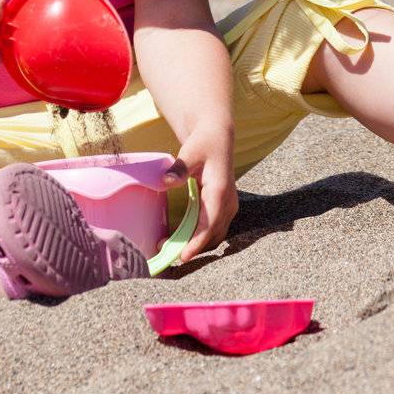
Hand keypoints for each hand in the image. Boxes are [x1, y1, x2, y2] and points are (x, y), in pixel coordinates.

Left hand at [165, 124, 237, 261]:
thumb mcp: (190, 151)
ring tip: (168, 246)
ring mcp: (228, 208)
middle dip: (191, 247)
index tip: (183, 256)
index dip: (197, 242)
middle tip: (164, 251)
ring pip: (214, 236)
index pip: (210, 223)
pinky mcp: (224, 209)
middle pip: (212, 235)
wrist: (217, 138)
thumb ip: (179, 168)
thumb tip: (166, 182)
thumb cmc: (203, 143)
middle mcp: (228, 203)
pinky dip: (199, 238)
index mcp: (220, 191)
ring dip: (195, 245)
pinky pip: (213, 230)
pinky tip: (180, 238)